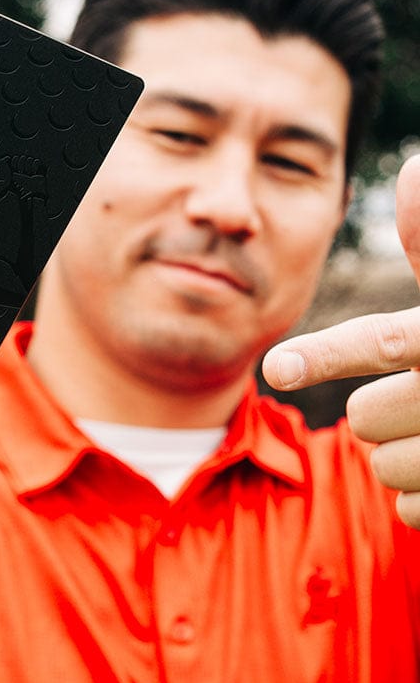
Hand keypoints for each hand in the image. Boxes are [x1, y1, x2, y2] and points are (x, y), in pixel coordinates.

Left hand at [263, 155, 419, 528]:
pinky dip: (419, 496)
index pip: (386, 341)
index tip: (277, 367)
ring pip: (386, 469)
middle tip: (416, 397)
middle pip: (368, 418)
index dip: (326, 354)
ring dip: (400, 455)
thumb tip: (410, 171)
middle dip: (379, 411)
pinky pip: (412, 511)